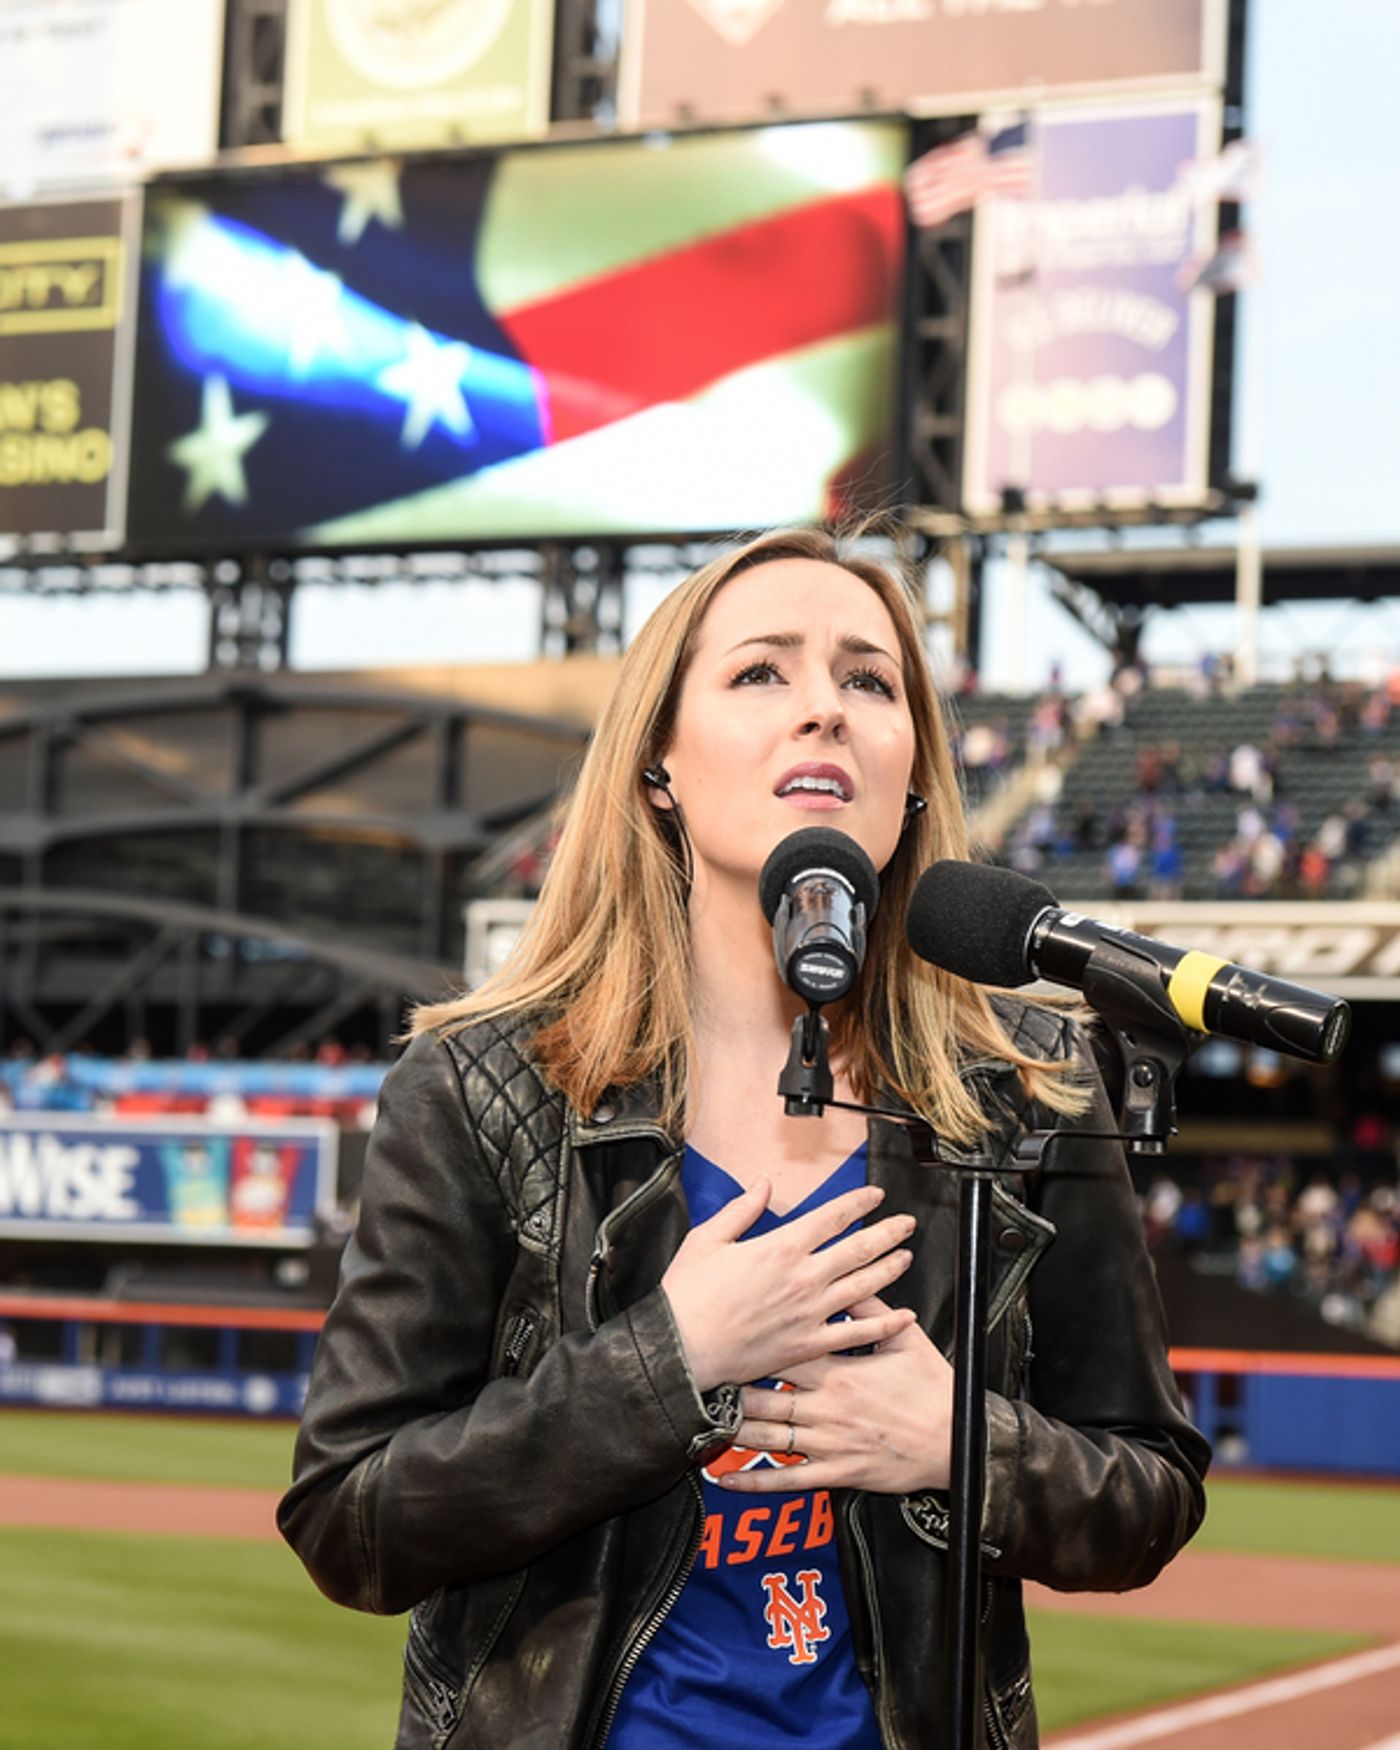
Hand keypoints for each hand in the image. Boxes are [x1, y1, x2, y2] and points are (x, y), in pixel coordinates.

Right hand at [661, 1183, 918, 1392]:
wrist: (680, 1349)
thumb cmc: (688, 1296)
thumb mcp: (708, 1239)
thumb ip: (742, 1209)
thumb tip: (762, 1184)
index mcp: (779, 1247)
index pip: (832, 1217)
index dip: (858, 1202)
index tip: (876, 1195)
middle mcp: (802, 1278)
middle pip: (858, 1249)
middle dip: (888, 1232)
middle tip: (907, 1223)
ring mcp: (809, 1313)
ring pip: (864, 1286)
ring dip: (890, 1269)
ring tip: (907, 1256)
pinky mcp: (808, 1345)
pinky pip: (856, 1334)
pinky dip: (884, 1324)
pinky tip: (904, 1317)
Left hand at [721, 1296, 954, 1495]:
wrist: (958, 1442)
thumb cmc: (933, 1389)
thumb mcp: (905, 1340)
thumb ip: (870, 1310)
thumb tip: (846, 1278)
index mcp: (841, 1372)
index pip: (785, 1354)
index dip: (751, 1346)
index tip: (724, 1337)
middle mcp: (828, 1408)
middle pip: (765, 1396)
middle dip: (731, 1389)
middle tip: (700, 1380)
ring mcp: (829, 1444)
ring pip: (770, 1439)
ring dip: (734, 1431)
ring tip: (701, 1422)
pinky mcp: (837, 1474)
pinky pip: (788, 1481)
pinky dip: (755, 1482)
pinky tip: (727, 1480)